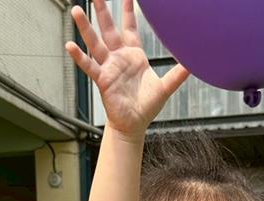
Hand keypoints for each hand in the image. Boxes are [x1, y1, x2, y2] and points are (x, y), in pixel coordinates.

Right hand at [65, 0, 189, 138]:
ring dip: (86, 27)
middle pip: (109, 28)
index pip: (129, 26)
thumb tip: (194, 63)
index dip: (127, 10)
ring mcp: (109, 67)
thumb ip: (177, 74)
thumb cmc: (147, 107)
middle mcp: (119, 57)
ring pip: (95, 42)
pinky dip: (79, 56)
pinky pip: (89, 66)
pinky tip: (70, 45)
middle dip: (102, 11)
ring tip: (77, 10)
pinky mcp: (102, 80)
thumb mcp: (165, 87)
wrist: (134, 125)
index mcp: (134, 54)